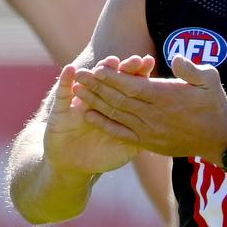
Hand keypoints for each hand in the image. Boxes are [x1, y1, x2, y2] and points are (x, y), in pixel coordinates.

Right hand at [43, 55, 153, 177]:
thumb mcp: (125, 149)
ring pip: (90, 83)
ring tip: (110, 62)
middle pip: (113, 80)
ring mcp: (79, 102)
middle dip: (124, 69)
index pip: (129, 86)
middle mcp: (99, 99)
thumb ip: (142, 138)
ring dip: (99, 72)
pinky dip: (65, 81)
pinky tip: (70, 70)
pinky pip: (62, 94)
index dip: (138, 74)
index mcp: (117, 107)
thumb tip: (165, 132)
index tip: (148, 62)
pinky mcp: (60, 110)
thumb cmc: (102, 155)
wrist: (72, 166)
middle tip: (135, 60)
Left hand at [72, 55, 226, 161]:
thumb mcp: (210, 80)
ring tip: (77, 92)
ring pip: (116, 114)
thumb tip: (175, 58)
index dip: (113, 77)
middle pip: (119, 99)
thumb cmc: (214, 105)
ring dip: (95, 103)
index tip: (97, 68)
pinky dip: (104, 124)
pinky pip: (121, 132)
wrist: (218, 139)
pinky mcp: (148, 142)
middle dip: (97, 87)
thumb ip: (191, 68)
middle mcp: (154, 114)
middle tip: (79, 76)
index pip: (133, 86)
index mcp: (166, 97)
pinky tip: (89, 115)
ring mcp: (149, 130)